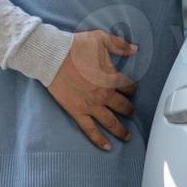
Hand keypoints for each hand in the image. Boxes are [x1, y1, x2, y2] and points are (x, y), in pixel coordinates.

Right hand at [47, 30, 138, 150]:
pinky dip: (99, 140)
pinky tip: (107, 147)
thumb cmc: (75, 47)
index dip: (132, 88)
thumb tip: (134, 49)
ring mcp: (91, 106)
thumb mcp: (100, 39)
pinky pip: (90, 130)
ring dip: (121, 130)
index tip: (131, 90)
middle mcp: (104, 95)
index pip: (128, 86)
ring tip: (127, 136)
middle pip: (122, 106)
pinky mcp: (77, 112)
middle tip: (132, 113)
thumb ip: (119, 45)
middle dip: (129, 110)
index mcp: (112, 77)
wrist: (52, 57)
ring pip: (110, 122)